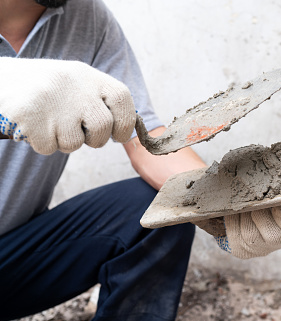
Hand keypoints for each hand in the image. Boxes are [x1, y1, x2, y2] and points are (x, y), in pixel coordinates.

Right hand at [0, 57, 135, 153]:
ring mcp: (53, 101)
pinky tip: (33, 126)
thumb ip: (102, 102)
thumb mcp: (77, 83)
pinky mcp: (31, 117)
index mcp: (89, 76)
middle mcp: (74, 86)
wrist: (0, 79)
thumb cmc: (46, 88)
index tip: (118, 135)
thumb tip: (131, 132)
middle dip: (95, 140)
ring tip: (50, 123)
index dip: (125, 123)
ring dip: (63, 142)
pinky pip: (49, 148)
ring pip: (74, 143)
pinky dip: (42, 144)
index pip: (122, 99)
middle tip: (80, 134)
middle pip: (102, 127)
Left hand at [195, 200, 280, 258]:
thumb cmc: (274, 204)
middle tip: (257, 202)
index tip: (277, 207)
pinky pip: (234, 232)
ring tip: (246, 204)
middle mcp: (277, 243)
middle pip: (272, 236)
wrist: (251, 215)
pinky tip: (237, 210)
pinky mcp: (241, 249)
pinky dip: (234, 217)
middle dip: (262, 216)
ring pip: (250, 233)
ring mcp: (258, 248)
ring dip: (246, 215)